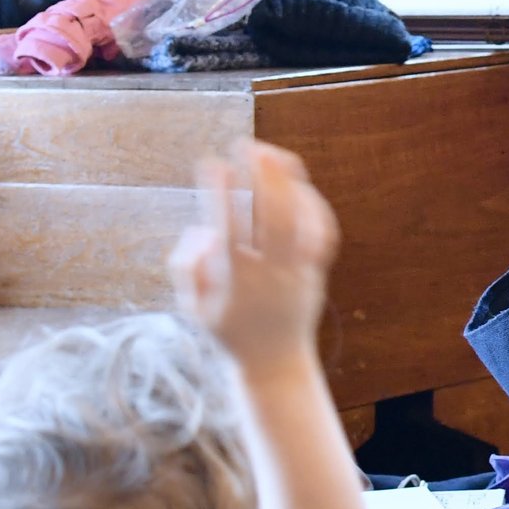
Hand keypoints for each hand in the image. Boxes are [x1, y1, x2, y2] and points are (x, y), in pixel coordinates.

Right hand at [170, 139, 341, 373]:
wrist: (274, 363)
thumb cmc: (226, 330)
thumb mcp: (191, 307)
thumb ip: (186, 267)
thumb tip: (201, 230)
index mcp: (237, 282)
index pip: (228, 230)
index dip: (220, 195)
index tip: (211, 163)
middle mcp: (273, 274)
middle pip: (274, 218)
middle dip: (263, 178)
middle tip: (247, 146)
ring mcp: (299, 272)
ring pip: (301, 220)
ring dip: (288, 183)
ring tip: (273, 153)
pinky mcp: (317, 270)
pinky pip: (321, 231)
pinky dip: (310, 203)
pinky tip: (296, 183)